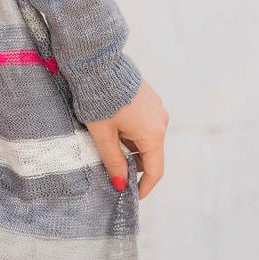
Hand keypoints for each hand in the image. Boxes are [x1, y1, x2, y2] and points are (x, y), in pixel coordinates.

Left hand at [82, 78, 168, 199]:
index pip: (155, 170)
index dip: (144, 186)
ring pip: (147, 137)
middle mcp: (160, 121)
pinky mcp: (150, 98)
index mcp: (152, 133)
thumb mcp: (103, 136)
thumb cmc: (99, 101)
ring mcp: (157, 108)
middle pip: (151, 153)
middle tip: (114, 169)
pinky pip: (145, 123)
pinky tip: (114, 126)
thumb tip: (120, 184)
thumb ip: (113, 162)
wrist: (98, 64)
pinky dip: (133, 131)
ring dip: (131, 146)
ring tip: (109, 142)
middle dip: (134, 164)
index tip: (132, 195)